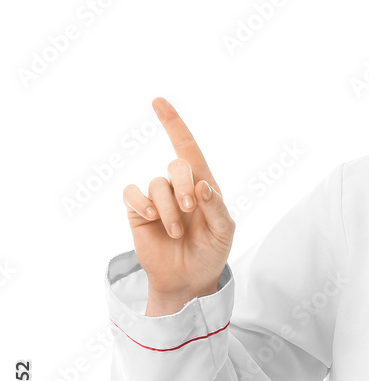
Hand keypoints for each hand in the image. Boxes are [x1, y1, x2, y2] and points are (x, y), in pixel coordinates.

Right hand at [122, 97, 234, 314]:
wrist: (188, 278)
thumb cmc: (211, 251)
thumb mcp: (224, 231)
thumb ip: (216, 207)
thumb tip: (202, 186)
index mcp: (204, 185)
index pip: (188, 149)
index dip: (174, 125)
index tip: (158, 101)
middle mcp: (179, 186)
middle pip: (177, 165)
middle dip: (184, 185)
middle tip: (190, 210)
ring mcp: (157, 198)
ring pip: (157, 184)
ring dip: (168, 208)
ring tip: (176, 231)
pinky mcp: (138, 212)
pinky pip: (132, 195)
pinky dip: (143, 205)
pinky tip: (153, 219)